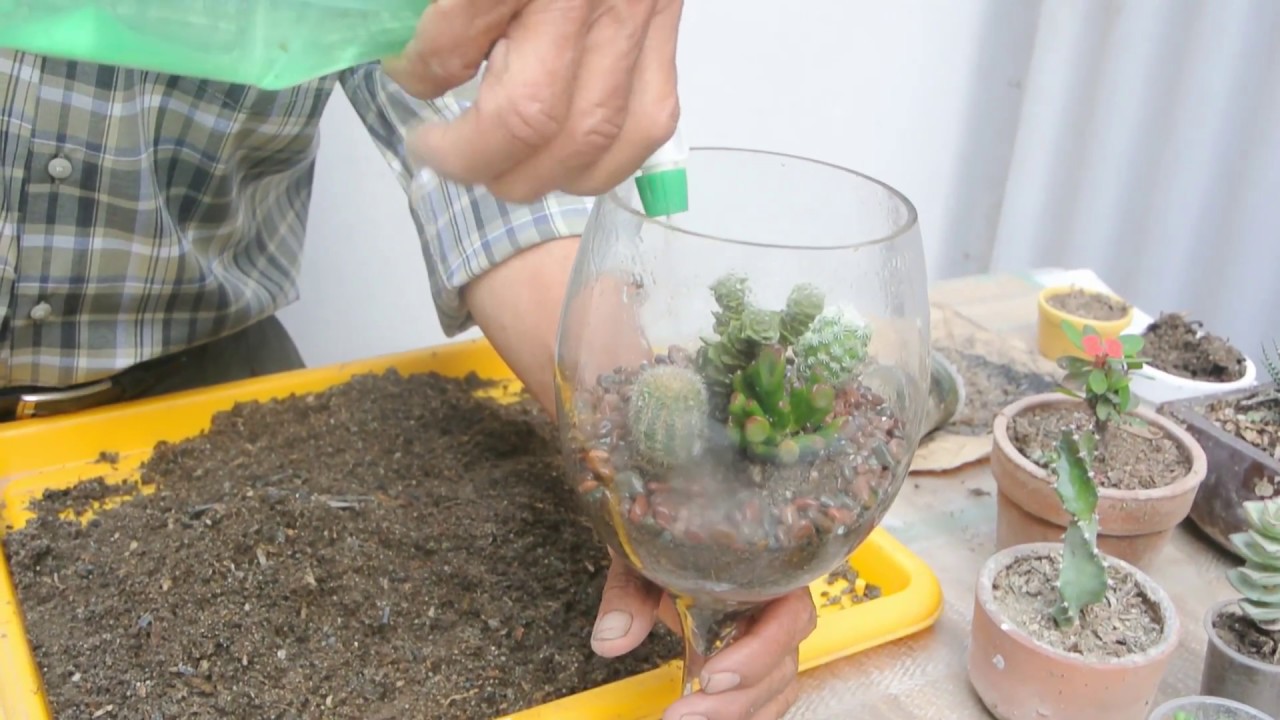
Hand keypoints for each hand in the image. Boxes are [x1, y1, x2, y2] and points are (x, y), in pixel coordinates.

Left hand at [383, 0, 683, 202]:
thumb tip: (380, 28)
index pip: (450, 45)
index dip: (416, 75)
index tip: (403, 70)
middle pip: (532, 115)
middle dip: (471, 157)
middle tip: (436, 149)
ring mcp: (638, 5)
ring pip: (597, 136)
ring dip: (534, 175)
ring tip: (492, 168)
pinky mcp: (668, 20)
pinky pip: (650, 120)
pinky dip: (605, 161)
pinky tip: (562, 159)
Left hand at [591, 553, 816, 719]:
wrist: (662, 536)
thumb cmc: (663, 541)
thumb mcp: (644, 558)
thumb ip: (630, 595)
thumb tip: (611, 639)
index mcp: (767, 569)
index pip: (791, 613)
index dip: (759, 650)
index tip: (709, 673)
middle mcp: (777, 605)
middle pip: (784, 662)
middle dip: (738, 696)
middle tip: (686, 712)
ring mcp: (770, 636)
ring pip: (777, 685)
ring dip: (735, 711)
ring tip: (683, 719)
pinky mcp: (753, 660)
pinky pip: (764, 695)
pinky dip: (739, 712)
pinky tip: (703, 719)